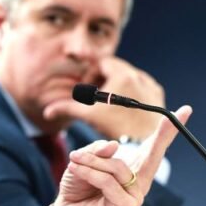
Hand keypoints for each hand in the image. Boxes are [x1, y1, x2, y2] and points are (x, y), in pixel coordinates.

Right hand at [43, 56, 164, 139]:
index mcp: (122, 74)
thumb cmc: (114, 127)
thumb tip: (47, 112)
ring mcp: (150, 84)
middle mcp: (138, 75)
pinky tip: (124, 107)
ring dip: (116, 84)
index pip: (102, 62)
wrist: (142, 143)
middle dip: (103, 78)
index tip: (87, 89)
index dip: (91, 73)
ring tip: (109, 103)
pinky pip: (140, 85)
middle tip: (95, 96)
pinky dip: (130, 91)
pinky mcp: (157, 94)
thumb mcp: (88, 116)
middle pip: (116, 67)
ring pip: (128, 76)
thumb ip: (67, 108)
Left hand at [52, 105, 191, 205]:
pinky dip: (89, 172)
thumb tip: (114, 145)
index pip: (152, 147)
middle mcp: (139, 182)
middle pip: (153, 155)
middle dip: (163, 135)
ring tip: (75, 159)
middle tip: (172, 116)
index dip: (167, 131)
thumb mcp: (85, 160)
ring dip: (93, 161)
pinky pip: (107, 181)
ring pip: (117, 167)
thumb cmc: (78, 187)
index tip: (184, 111)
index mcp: (133, 168)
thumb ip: (98, 151)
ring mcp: (134, 196)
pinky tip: (75, 168)